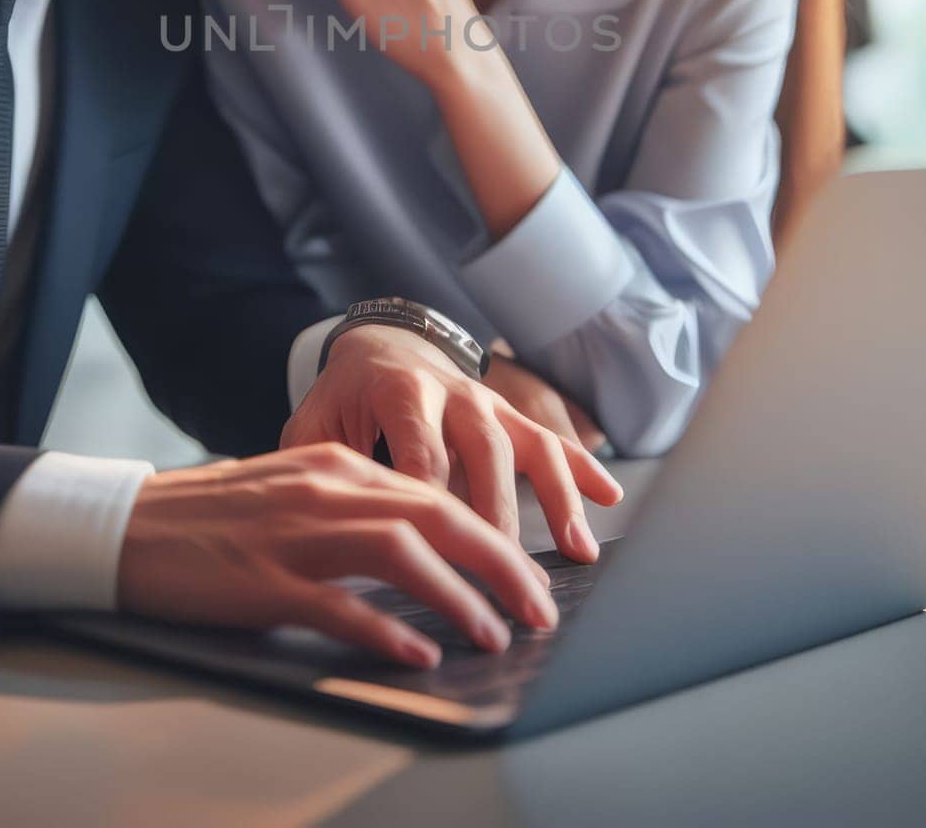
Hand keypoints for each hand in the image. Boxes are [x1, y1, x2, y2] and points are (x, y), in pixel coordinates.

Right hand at [116, 442, 561, 668]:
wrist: (126, 524)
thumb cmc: (213, 517)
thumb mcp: (294, 493)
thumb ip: (353, 510)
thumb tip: (423, 550)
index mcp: (336, 466)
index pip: (436, 494)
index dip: (494, 536)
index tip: (531, 576)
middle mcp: (325, 489)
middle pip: (434, 515)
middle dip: (499, 562)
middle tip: (542, 608)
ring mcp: (293, 533)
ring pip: (398, 551)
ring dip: (457, 594)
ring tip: (495, 634)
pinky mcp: (260, 580)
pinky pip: (335, 603)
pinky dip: (384, 628)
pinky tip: (417, 654)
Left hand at [282, 323, 621, 561]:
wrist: (381, 344)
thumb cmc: (344, 399)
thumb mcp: (315, 425)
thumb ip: (319, 469)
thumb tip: (321, 526)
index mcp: (401, 393)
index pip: (424, 456)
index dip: (436, 508)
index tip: (445, 561)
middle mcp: (454, 392)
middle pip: (485, 456)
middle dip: (503, 519)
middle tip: (516, 582)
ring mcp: (489, 401)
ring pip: (530, 446)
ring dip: (559, 499)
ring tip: (577, 552)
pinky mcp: (510, 412)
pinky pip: (551, 438)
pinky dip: (583, 467)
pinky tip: (609, 498)